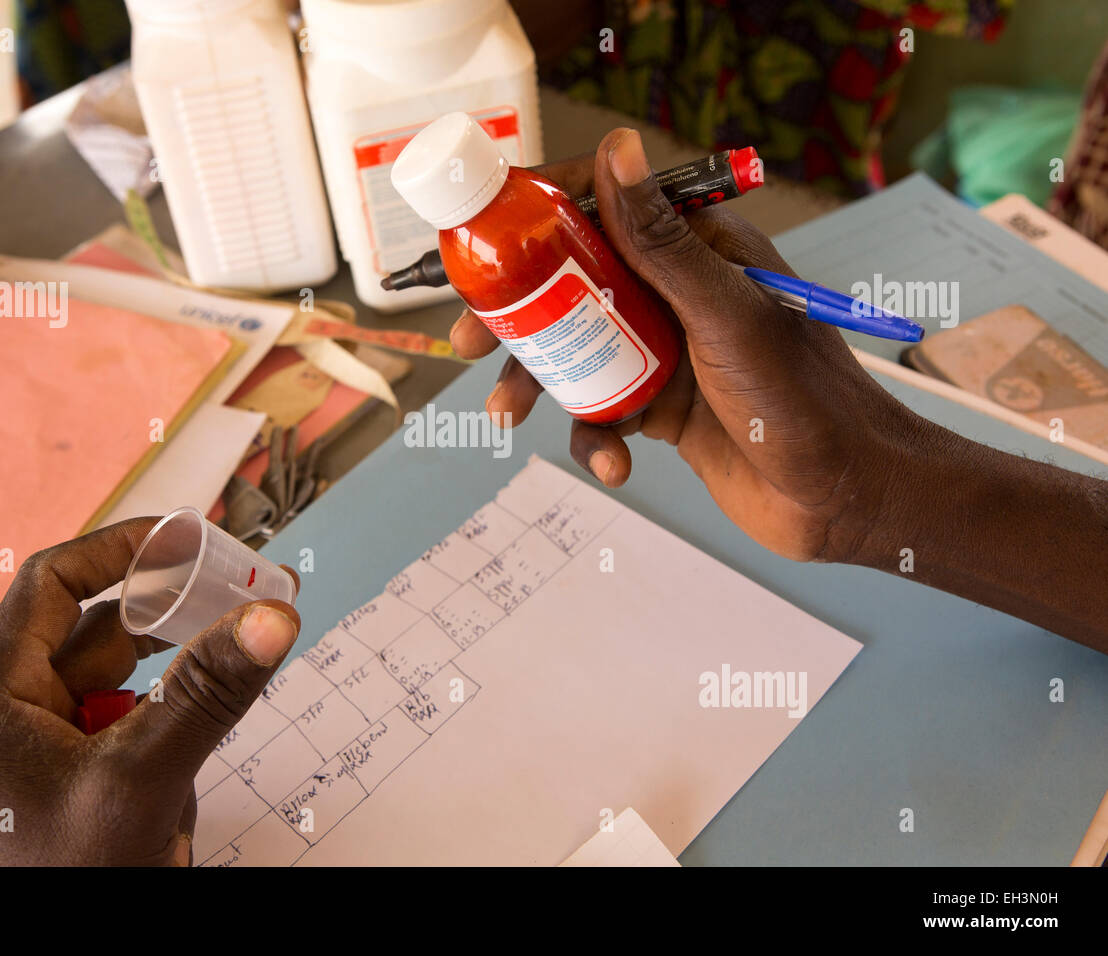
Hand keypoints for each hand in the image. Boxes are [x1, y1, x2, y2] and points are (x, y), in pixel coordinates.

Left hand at [0, 518, 300, 865]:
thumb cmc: (63, 887)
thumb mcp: (140, 782)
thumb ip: (209, 695)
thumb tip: (276, 616)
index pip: (54, 585)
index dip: (122, 549)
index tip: (191, 535)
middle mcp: (10, 715)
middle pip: (97, 631)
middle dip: (172, 614)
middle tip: (244, 592)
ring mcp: (42, 755)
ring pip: (120, 684)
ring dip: (175, 677)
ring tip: (231, 666)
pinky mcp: (72, 788)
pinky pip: (126, 732)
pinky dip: (165, 728)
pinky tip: (192, 752)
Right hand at [451, 129, 927, 562]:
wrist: (845, 498)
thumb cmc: (806, 399)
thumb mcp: (723, 314)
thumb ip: (662, 242)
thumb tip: (616, 149)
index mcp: (698, 251)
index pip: (604, 209)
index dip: (537, 218)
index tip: (484, 241)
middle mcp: (675, 295)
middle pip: (571, 285)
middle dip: (516, 317)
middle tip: (467, 342)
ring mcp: (665, 353)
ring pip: (575, 353)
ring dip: (540, 385)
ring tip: (511, 418)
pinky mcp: (661, 409)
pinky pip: (601, 411)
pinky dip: (593, 440)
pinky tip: (612, 464)